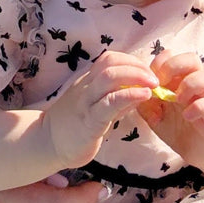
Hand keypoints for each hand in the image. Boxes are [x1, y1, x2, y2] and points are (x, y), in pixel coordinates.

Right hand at [41, 50, 156, 169]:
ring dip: (135, 75)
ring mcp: (86, 102)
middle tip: (156, 78)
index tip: (148, 72)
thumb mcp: (97, 108)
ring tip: (153, 84)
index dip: (132, 60)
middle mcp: (86, 86)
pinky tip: (144, 96)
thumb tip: (141, 92)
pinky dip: (129, 95)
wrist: (47, 144)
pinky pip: (109, 103)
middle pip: (111, 62)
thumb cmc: (74, 127)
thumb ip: (118, 100)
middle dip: (137, 65)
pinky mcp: (89, 121)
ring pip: (109, 77)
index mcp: (88, 81)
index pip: (110, 59)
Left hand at [136, 49, 203, 167]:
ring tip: (177, 99)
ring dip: (190, 84)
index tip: (150, 77)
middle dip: (175, 65)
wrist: (196, 150)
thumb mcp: (153, 113)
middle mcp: (195, 84)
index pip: (172, 56)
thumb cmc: (175, 126)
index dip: (161, 62)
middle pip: (192, 58)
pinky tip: (187, 116)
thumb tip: (134, 87)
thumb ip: (143, 99)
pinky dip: (199, 107)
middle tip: (162, 82)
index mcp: (178, 79)